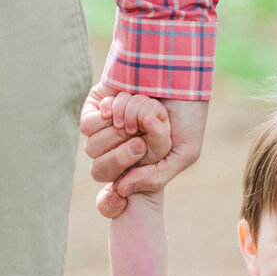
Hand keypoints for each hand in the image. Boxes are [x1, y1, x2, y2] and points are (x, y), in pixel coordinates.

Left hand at [81, 84, 207, 218]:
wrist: (179, 73)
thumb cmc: (187, 114)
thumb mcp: (184, 152)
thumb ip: (156, 177)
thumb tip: (121, 190)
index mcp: (137, 167)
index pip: (113, 193)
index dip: (110, 202)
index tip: (119, 200)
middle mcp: (118, 150)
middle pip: (100, 170)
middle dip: (123, 156)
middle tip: (142, 141)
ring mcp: (105, 129)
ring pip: (94, 146)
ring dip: (123, 128)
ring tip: (144, 112)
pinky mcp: (94, 106)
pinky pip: (89, 124)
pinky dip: (112, 114)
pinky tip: (128, 101)